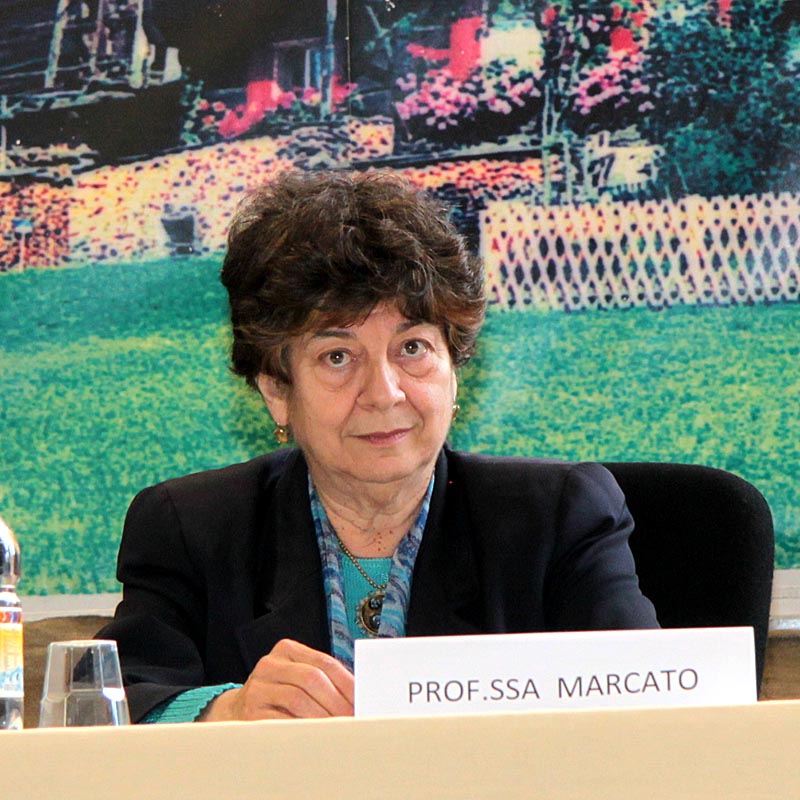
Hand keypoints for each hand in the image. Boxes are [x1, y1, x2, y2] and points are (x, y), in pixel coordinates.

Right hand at [201, 639, 353, 720]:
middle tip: (352, 719)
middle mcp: (269, 664)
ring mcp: (257, 687)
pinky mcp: (250, 712)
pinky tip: (315, 736)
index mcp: (286, 650)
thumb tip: (357, 698)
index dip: (346, 682)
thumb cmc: (276, 696)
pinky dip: (303, 728)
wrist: (235, 712)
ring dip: (323, 717)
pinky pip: (282, 720)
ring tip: (337, 729)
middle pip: (312, 678)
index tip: (361, 700)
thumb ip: (322, 681)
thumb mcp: (295, 678)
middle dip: (337, 701)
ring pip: (298, 699)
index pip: (324, 662)